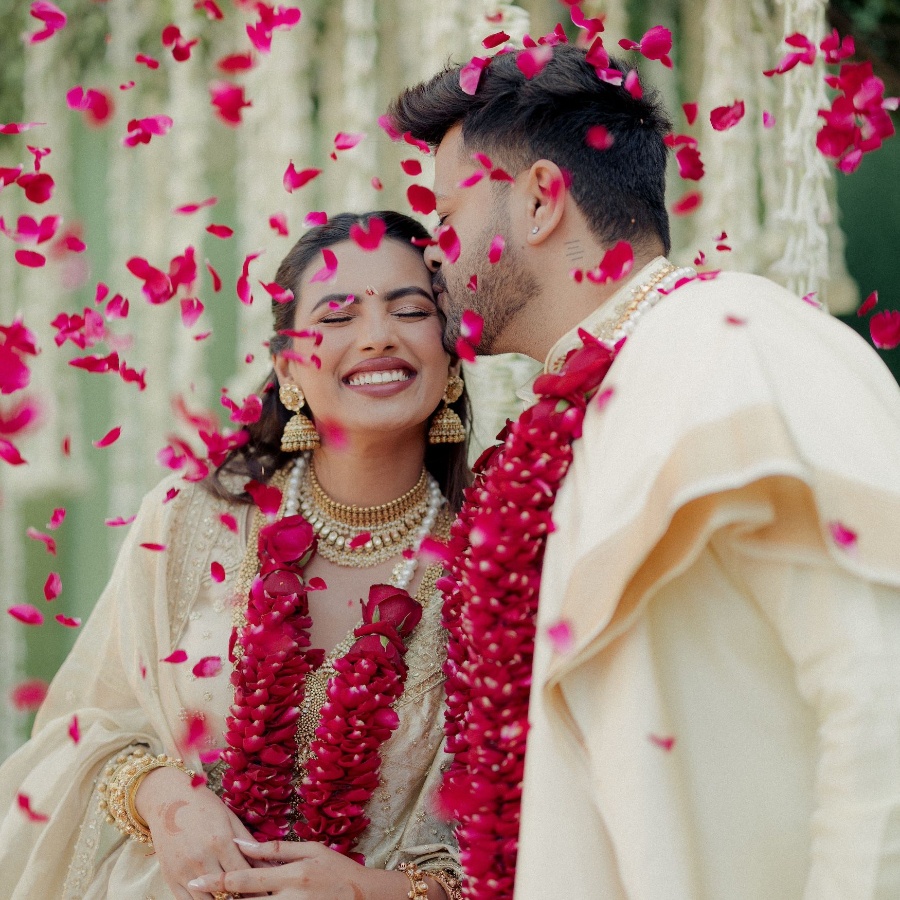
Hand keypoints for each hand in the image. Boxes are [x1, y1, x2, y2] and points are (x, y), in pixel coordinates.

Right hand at [134, 765, 254, 899]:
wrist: (167, 798)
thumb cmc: (203, 805)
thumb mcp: (230, 818)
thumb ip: (248, 842)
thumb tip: (270, 862)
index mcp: (220, 841)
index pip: (243, 873)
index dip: (256, 882)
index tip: (265, 886)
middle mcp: (201, 859)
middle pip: (227, 890)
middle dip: (242, 894)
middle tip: (252, 894)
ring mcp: (183, 871)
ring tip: (233, 896)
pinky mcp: (170, 878)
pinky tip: (212, 897)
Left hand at [187, 839, 412, 898]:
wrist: (365, 897)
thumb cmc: (337, 869)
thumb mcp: (310, 850)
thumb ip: (274, 848)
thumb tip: (241, 841)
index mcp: (292, 875)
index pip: (247, 878)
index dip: (219, 881)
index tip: (196, 880)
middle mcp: (290, 899)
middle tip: (195, 893)